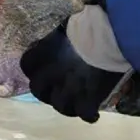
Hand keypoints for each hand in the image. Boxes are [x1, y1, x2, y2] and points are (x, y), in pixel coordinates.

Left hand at [20, 8, 139, 122]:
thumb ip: (57, 40)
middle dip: (46, 90)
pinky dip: (89, 115)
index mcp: (44, 54)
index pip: (26, 65)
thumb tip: (60, 39)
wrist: (112, 37)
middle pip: (38, 90)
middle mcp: (51, 75)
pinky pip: (84, 115)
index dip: (34, 67)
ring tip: (77, 101)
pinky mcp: (87, 101)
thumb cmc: (90, 24)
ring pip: (60, 106)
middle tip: (58, 87)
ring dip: (67, 104)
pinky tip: (93, 113)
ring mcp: (68, 90)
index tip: (43, 66)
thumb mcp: (66, 28)